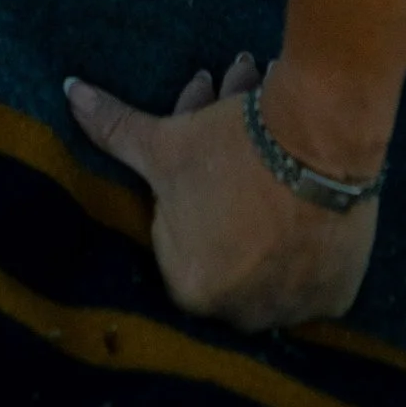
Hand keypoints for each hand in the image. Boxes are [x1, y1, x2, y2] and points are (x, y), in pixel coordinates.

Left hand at [65, 54, 379, 330]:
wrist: (323, 136)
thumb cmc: (230, 146)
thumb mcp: (163, 143)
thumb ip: (113, 130)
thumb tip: (70, 93)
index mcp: (190, 288)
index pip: (177, 241)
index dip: (185, 191)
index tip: (201, 150)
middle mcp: (240, 313)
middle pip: (225, 244)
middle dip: (223, 189)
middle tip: (236, 135)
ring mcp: (291, 309)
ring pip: (271, 256)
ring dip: (264, 206)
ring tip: (271, 148)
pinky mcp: (335, 296)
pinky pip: (311, 272)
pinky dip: (303, 237)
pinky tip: (297, 197)